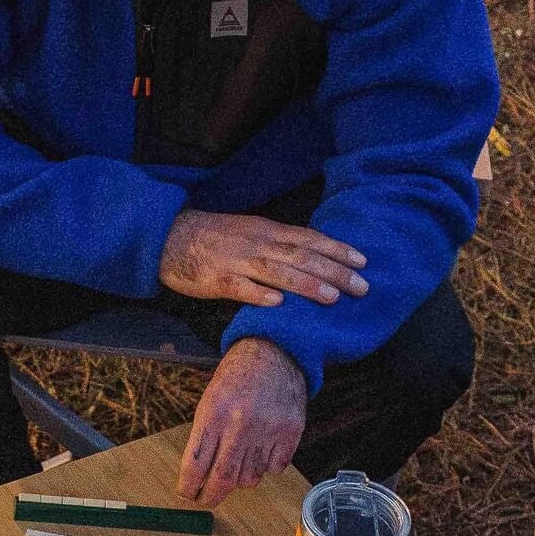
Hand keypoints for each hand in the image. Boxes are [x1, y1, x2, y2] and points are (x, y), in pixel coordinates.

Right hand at [158, 210, 367, 307]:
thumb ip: (278, 244)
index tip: (363, 262)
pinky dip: (259, 294)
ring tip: (331, 298)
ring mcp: (237, 261)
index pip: (310, 239)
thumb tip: (311, 256)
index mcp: (268, 231)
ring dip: (306, 284)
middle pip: (302, 257)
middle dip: (334, 272)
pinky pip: (240, 288)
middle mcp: (258, 243)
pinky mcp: (216, 280)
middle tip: (362, 287)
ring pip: (277, 272)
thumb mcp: (251, 232)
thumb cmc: (215, 238)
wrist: (171, 237)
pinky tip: (278, 304)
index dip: (337, 249)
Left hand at [178, 339, 307, 503]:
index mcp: (213, 414)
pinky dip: (266, 465)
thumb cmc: (237, 378)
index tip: (187, 494)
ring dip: (241, 478)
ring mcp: (268, 429)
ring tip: (240, 458)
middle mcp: (240, 424)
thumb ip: (204, 438)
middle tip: (206, 501)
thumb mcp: (209, 401)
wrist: (274, 353)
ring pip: (250, 478)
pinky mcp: (290, 432)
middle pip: (222, 480)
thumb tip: (196, 478)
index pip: (195, 465)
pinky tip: (263, 446)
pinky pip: (274, 469)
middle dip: (210, 497)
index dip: (188, 488)